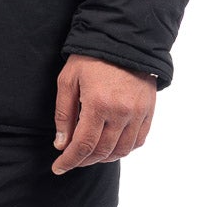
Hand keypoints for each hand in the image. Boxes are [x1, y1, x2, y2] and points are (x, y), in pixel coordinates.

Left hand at [51, 56, 154, 173]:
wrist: (124, 39)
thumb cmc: (91, 57)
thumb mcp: (68, 80)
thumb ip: (63, 114)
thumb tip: (61, 144)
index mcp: (98, 104)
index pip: (83, 145)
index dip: (69, 161)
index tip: (58, 167)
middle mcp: (121, 112)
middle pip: (102, 151)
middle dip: (83, 161)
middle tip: (71, 160)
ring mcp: (138, 113)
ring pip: (121, 150)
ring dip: (103, 158)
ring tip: (90, 155)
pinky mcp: (148, 110)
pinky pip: (138, 141)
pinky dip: (124, 149)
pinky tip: (111, 147)